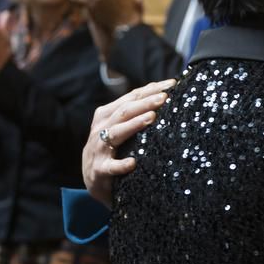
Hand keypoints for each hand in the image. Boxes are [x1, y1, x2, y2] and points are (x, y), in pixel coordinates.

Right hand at [82, 78, 174, 206]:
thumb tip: (163, 94)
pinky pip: (111, 167)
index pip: (131, 98)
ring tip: (152, 117)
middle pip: (124, 111)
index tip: (172, 85)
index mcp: (106, 115)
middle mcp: (101, 129)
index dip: (150, 90)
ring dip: (134, 125)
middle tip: (165, 97)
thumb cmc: (111, 148)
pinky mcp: (99, 170)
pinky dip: (121, 165)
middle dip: (145, 103)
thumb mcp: (119, 127)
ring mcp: (99, 149)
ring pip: (116, 133)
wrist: (92, 178)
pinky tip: (132, 163)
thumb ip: (134, 113)